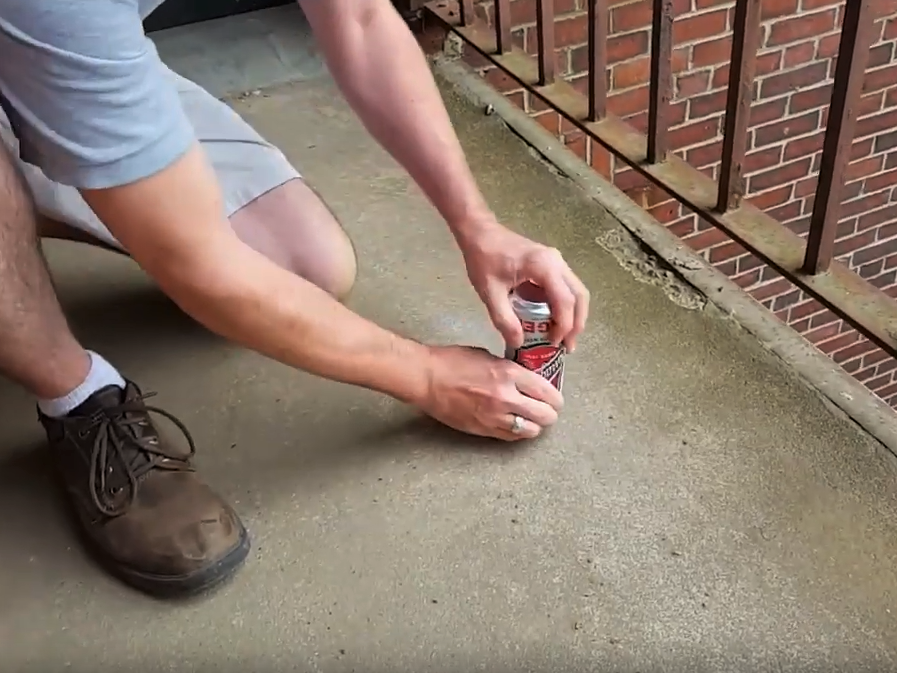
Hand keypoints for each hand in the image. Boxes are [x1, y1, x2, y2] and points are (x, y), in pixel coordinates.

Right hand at [418, 345, 563, 440]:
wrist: (426, 379)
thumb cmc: (452, 362)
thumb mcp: (487, 356)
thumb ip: (509, 369)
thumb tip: (525, 379)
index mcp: (508, 374)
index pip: (547, 391)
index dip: (555, 398)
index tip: (555, 399)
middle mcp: (505, 398)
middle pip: (545, 416)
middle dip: (550, 414)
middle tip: (547, 411)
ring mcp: (494, 417)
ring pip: (530, 431)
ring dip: (535, 426)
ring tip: (531, 420)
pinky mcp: (482, 430)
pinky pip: (510, 437)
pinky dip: (518, 432)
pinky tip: (515, 425)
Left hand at [459, 220, 589, 350]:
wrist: (480, 233)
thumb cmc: (483, 259)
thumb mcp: (489, 293)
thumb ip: (504, 319)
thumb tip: (519, 343)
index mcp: (543, 267)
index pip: (564, 301)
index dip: (564, 326)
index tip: (554, 344)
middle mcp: (557, 262)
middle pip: (579, 296)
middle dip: (577, 323)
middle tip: (568, 346)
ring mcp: (557, 261)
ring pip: (577, 291)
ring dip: (574, 315)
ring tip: (564, 337)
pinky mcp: (552, 263)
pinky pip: (567, 287)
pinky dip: (566, 306)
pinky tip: (555, 321)